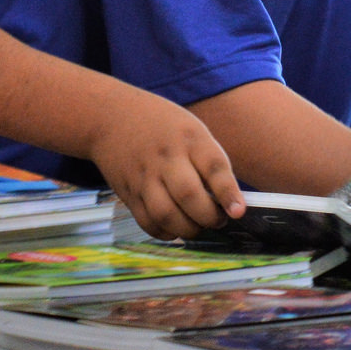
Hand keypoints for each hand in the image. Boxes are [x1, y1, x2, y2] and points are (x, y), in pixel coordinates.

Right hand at [91, 89, 244, 240]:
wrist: (111, 117)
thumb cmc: (163, 127)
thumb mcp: (192, 130)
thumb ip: (209, 161)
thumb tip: (228, 203)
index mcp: (189, 137)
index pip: (213, 166)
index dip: (228, 192)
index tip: (238, 212)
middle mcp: (166, 157)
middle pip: (188, 195)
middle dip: (208, 217)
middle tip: (219, 220)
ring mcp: (144, 176)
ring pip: (166, 214)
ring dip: (188, 229)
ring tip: (198, 226)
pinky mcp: (128, 192)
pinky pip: (147, 222)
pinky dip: (165, 233)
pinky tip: (176, 228)